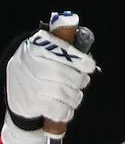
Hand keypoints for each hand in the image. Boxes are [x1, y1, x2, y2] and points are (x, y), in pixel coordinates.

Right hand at [3, 17, 96, 143]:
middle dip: (78, 79)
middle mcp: (29, 65)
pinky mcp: (29, 103)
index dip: (78, 59)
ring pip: (60, 91)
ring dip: (74, 96)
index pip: (59, 51)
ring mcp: (28, 85)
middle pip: (61, 73)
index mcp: (36, 47)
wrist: (15, 88)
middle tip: (83, 81)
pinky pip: (53, 108)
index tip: (89, 66)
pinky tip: (68, 109)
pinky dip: (65, 110)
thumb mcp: (46, 49)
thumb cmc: (39, 66)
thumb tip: (77, 33)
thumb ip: (62, 43)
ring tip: (76, 95)